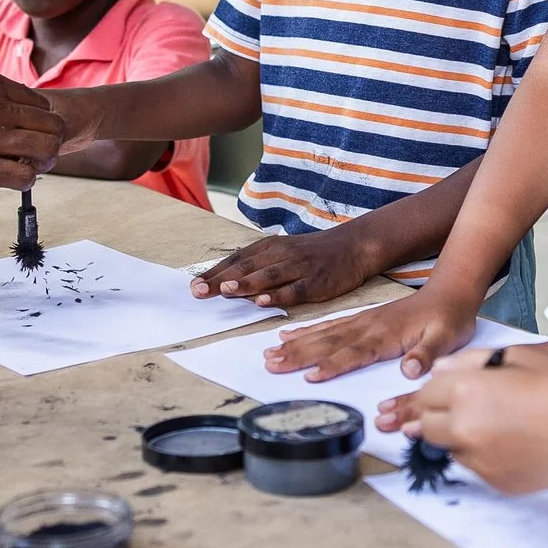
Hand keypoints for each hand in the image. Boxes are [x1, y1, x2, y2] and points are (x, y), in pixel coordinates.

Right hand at [0, 72, 65, 188]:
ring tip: (26, 167)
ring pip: (47, 150)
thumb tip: (9, 118)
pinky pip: (25, 177)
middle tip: (35, 154)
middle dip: (50, 142)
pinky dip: (25, 180)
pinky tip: (9, 179)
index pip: (42, 104)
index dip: (39, 123)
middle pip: (54, 126)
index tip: (26, 135)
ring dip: (43, 162)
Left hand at [193, 227, 372, 308]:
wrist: (354, 245)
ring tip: (226, 290)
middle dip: (221, 279)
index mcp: (270, 247)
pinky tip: (263, 302)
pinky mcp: (317, 281)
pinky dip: (279, 295)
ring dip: (247, 283)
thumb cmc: (313, 253)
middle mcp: (282, 254)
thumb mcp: (283, 252)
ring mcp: (299, 267)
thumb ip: (258, 266)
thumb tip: (227, 282)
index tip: (193, 286)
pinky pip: (295, 289)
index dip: (215, 272)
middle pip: (247, 267)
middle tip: (198, 291)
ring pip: (269, 275)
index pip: (237, 259)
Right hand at [264, 288, 478, 381]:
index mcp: (386, 335)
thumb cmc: (449, 319)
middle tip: (271, 365)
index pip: (354, 353)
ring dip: (296, 345)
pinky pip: (329, 326)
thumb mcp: (446, 338)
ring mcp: (362, 321)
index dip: (332, 366)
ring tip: (271, 353)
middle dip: (299, 355)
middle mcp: (368, 327)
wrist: (450, 292)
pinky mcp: (361, 319)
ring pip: (323, 334)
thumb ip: (427, 354)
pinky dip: (308, 331)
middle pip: (328, 343)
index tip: (310, 377)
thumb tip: (411, 370)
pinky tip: (290, 335)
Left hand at [407, 348, 547, 494]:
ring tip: (496, 424)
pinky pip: (478, 468)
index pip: (424, 397)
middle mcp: (465, 429)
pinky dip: (485, 456)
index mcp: (465, 392)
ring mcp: (480, 461)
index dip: (432, 394)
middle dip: (436, 418)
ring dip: (460, 439)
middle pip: (427, 428)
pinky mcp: (497, 482)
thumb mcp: (513, 357)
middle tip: (459, 411)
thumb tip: (436, 372)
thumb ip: (467, 362)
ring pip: (451, 451)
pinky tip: (513, 442)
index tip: (443, 394)